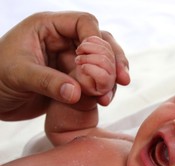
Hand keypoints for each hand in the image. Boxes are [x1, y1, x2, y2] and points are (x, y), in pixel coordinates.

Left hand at [0, 11, 129, 120]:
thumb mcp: (18, 75)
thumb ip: (48, 82)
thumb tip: (78, 93)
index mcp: (48, 28)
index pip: (84, 22)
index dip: (97, 40)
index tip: (101, 61)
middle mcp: (63, 41)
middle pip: (100, 42)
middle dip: (113, 60)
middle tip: (123, 79)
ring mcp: (69, 61)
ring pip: (101, 63)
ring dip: (110, 78)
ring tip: (109, 96)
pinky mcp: (72, 80)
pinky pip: (94, 81)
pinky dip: (102, 90)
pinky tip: (104, 100)